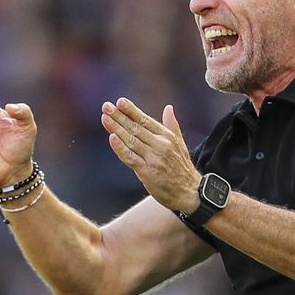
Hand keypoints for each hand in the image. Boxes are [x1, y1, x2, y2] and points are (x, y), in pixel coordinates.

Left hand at [101, 98, 200, 214]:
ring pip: (131, 140)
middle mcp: (160, 145)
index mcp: (167, 136)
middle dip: (119, 116)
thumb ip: (171, 125)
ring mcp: (153, 158)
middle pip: (136, 128)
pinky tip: (112, 138)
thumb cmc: (182, 167)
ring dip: (116, 128)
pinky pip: (130, 158)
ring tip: (105, 118)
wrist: (189, 192)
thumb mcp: (180, 143)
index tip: (120, 101)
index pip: (145, 120)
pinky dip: (120, 148)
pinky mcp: (147, 172)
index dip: (132, 111)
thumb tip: (168, 107)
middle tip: (106, 106)